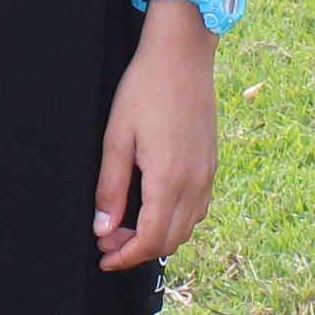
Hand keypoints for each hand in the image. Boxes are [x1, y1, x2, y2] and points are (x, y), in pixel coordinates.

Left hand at [93, 8, 218, 272]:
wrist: (182, 55)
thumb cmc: (144, 90)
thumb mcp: (116, 138)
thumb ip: (110, 188)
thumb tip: (104, 229)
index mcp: (168, 180)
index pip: (149, 240)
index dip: (125, 257)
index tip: (103, 259)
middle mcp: (194, 184)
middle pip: (170, 240)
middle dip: (137, 250)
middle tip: (107, 240)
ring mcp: (207, 175)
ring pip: (187, 228)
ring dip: (157, 237)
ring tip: (126, 225)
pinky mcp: (211, 164)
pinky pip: (198, 209)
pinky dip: (176, 220)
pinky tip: (153, 206)